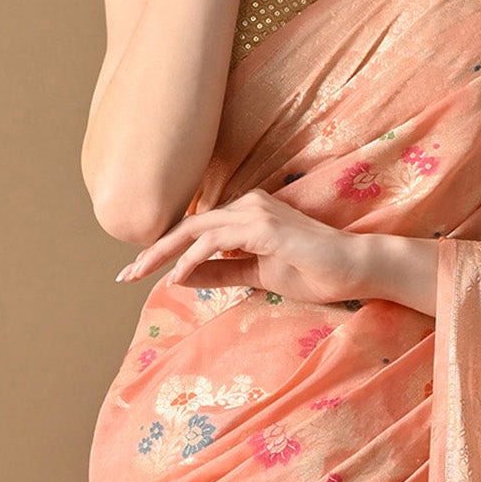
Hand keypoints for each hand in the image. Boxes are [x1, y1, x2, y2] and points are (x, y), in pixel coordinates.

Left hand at [117, 190, 369, 306]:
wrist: (356, 269)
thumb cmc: (314, 272)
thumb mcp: (257, 275)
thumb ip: (222, 272)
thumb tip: (184, 277)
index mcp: (246, 213)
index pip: (196, 230)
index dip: (164, 250)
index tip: (138, 272)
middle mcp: (247, 204)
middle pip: (187, 225)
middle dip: (153, 250)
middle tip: (124, 274)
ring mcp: (255, 213)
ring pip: (195, 231)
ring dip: (164, 255)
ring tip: (140, 276)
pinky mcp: (264, 227)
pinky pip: (216, 242)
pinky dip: (192, 260)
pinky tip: (175, 277)